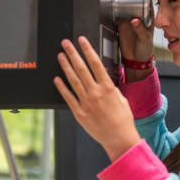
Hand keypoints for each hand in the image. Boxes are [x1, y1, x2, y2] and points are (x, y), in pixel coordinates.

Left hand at [53, 36, 140, 161]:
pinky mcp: (79, 113)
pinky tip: (57, 79)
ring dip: (65, 66)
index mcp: (107, 87)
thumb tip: (103, 79)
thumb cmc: (123, 120)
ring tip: (60, 56)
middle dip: (72, 53)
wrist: (119, 138)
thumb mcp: (121, 98)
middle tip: (66, 43)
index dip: (87, 50)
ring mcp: (85, 102)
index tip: (82, 41)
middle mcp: (95, 93)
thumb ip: (110, 87)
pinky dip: (62, 87)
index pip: (95, 63)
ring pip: (73, 80)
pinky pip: (68, 97)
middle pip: (81, 68)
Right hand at [117, 0, 154, 80]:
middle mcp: (139, 14)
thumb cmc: (145, 48)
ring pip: (126, 1)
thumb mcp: (145, 39)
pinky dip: (116, 3)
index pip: (148, 0)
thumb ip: (140, 30)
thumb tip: (134, 21)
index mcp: (148, 16)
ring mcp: (129, 17)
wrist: (135, 59)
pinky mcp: (120, 22)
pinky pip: (117, 9)